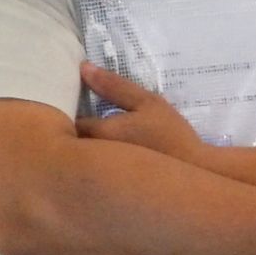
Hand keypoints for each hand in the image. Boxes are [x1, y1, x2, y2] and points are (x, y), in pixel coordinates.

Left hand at [74, 63, 205, 162]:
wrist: (194, 173)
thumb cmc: (170, 135)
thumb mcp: (146, 103)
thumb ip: (114, 86)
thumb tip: (83, 68)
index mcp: (97, 133)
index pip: (62, 118)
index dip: (61, 107)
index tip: (67, 98)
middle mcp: (91, 157)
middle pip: (64, 140)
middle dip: (63, 128)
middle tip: (69, 115)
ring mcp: (98, 175)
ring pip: (75, 156)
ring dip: (74, 145)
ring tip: (82, 130)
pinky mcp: (106, 186)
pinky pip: (87, 169)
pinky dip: (87, 160)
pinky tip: (101, 153)